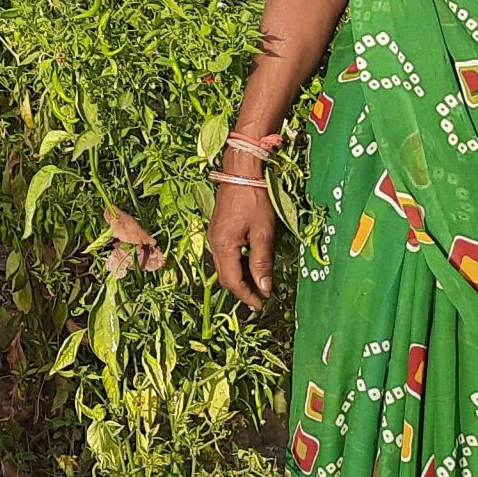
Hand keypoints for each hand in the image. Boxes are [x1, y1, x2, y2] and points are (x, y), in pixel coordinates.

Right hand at [208, 177, 276, 308]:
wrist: (240, 171)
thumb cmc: (253, 199)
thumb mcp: (262, 232)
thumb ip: (261, 261)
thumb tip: (264, 288)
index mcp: (223, 245)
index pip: (232, 281)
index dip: (247, 296)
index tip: (261, 305)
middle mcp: (213, 243)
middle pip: (225, 276)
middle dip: (242, 290)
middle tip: (261, 298)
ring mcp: (214, 235)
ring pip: (224, 266)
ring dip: (240, 278)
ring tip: (258, 285)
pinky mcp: (218, 229)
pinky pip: (225, 255)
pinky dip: (237, 265)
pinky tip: (250, 264)